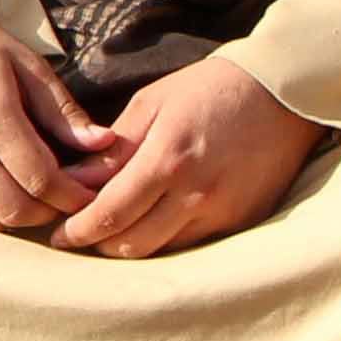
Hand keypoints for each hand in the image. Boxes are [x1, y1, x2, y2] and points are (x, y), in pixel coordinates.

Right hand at [0, 6, 121, 230]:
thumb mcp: (27, 65)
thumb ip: (63, 112)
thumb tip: (104, 144)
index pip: (41, 178)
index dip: (73, 195)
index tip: (91, 194)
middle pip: (16, 210)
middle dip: (50, 212)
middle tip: (68, 199)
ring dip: (20, 216)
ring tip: (39, 196)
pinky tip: (5, 187)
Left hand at [50, 54, 320, 261]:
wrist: (283, 93)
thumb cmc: (210, 89)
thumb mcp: (152, 103)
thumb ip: (112, 150)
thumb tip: (73, 184)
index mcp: (167, 159)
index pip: (109, 215)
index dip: (77, 232)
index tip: (58, 236)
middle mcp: (195, 194)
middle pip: (131, 244)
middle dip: (97, 245)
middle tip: (78, 236)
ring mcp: (222, 212)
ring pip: (160, 251)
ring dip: (129, 246)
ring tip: (110, 231)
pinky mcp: (241, 222)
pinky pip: (190, 245)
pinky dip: (164, 240)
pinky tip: (151, 224)